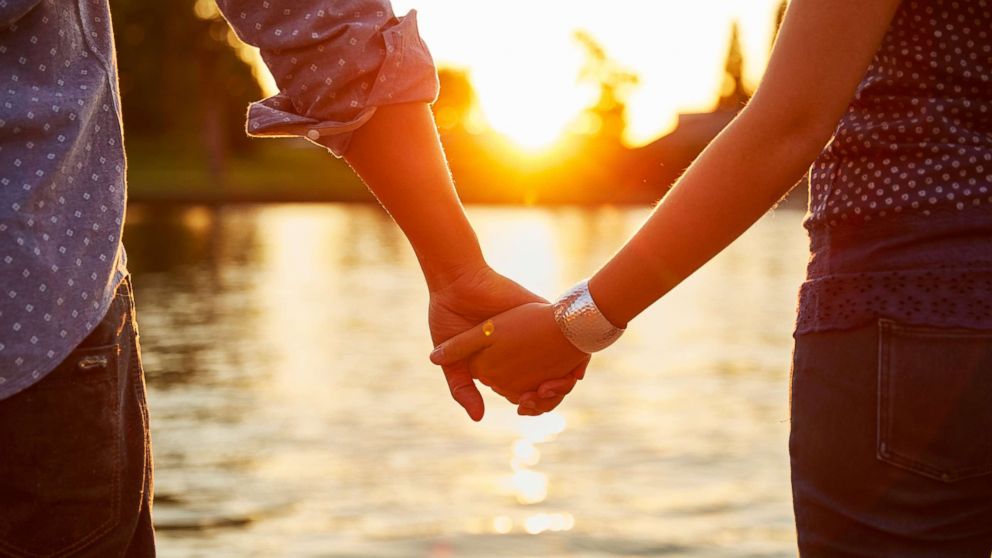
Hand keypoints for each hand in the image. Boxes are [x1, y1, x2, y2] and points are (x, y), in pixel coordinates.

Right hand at [430, 302, 589, 415]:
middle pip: (544, 378)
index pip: (523, 389)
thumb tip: (478, 418)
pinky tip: (565, 363)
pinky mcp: (540, 310)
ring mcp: (532, 330)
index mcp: (499, 361)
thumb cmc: (449, 319)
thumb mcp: (452, 361)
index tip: (524, 406)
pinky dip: (571, 351)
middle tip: (541, 395)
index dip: (529, 402)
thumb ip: (463, 389)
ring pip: (559, 360)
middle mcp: (519, 347)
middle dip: (548, 392)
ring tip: (550, 385)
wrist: (456, 284)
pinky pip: (565, 332)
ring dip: (561, 377)